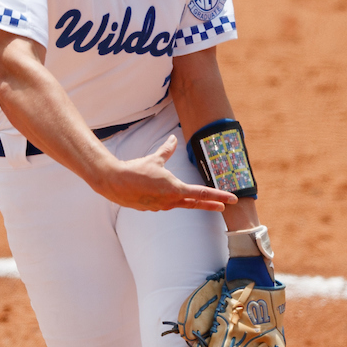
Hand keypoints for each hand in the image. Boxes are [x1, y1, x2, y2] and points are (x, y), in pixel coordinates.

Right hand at [93, 135, 237, 212]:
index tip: (231, 199)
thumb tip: (173, 138)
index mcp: (174, 189)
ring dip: (191, 202)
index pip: (202, 193)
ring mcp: (161, 207)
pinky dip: (171, 199)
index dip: (219, 196)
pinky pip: (166, 204)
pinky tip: (166, 195)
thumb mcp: (155, 159)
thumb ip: (167, 150)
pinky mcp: (152, 208)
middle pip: (195, 203)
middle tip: (226, 205)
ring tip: (201, 201)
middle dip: (211, 204)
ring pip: (181, 204)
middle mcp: (170, 201)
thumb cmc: (135, 170)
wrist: (114, 183)